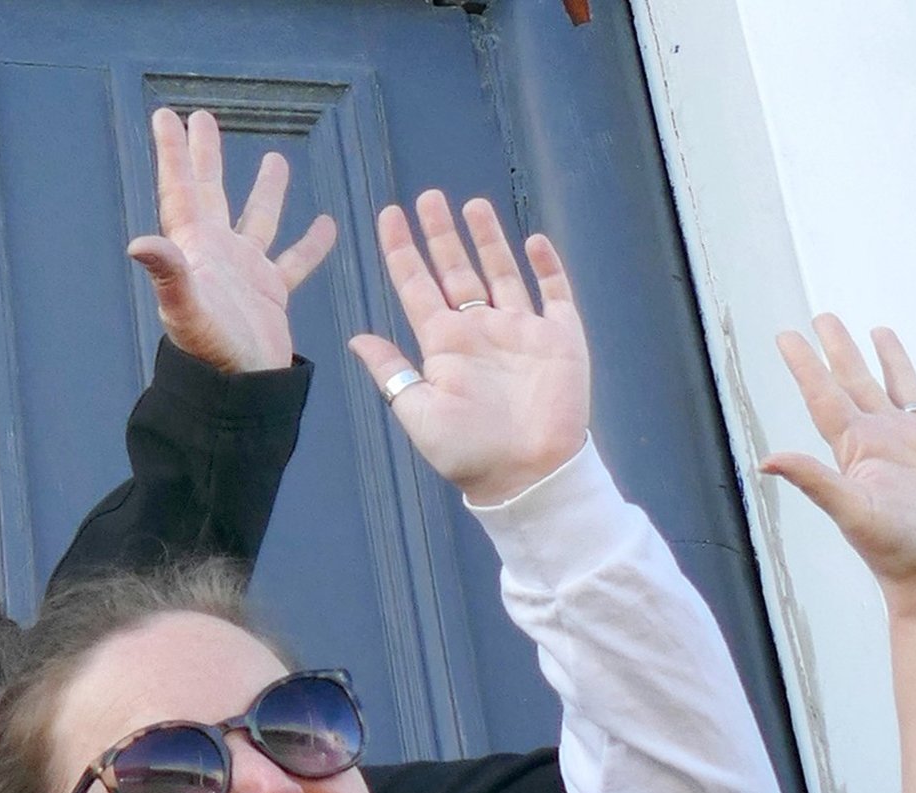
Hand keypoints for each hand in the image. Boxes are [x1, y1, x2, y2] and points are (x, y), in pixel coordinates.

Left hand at [127, 107, 335, 374]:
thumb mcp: (187, 309)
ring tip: (275, 159)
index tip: (166, 116)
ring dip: (265, 192)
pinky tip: (327, 224)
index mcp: (194, 251)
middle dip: (205, 157)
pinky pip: (295, 262)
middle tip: (202, 119)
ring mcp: (245, 273)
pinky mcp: (271, 294)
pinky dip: (311, 245)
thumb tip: (137, 242)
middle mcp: (217, 256)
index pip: (181, 192)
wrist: (239, 392)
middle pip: (210, 194)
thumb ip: (168, 272)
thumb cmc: (211, 353)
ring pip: (257, 220)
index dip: (173, 154)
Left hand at [347, 192, 589, 504]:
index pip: (417, 287)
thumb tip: (356, 338)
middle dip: (441, 234)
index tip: (388, 217)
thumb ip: (390, 372)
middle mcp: (479, 331)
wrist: (526, 473)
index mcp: (443, 345)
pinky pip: (554, 292)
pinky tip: (533, 239)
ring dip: (487, 239)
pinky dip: (546, 266)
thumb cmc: (467, 451)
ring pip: (501, 271)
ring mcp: (520, 330)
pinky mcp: (558, 337)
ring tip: (471, 205)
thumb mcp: (417, 411)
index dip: (402, 251)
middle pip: (456, 270)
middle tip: (427, 196)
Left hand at [761, 319, 915, 601]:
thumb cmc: (896, 551)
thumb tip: (765, 460)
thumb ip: (813, 480)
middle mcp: (885, 440)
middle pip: (857, 382)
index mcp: (857, 448)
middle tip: (824, 317)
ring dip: (891, 359)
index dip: (805, 365)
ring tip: (878, 331)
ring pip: (903, 387)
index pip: (824, 395)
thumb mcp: (851, 511)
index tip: (786, 335)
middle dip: (840, 349)